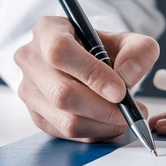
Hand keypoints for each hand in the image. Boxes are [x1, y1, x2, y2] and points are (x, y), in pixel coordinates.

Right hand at [13, 16, 158, 141]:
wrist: (86, 63)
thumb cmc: (102, 49)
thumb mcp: (126, 40)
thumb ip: (137, 51)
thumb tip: (127, 75)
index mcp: (47, 31)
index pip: (60, 52)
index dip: (91, 74)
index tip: (120, 91)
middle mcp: (30, 59)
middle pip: (61, 93)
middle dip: (103, 108)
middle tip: (131, 111)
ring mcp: (28, 90)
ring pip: (65, 120)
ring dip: (102, 124)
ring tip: (126, 117)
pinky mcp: (36, 116)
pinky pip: (66, 134)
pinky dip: (95, 133)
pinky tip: (110, 123)